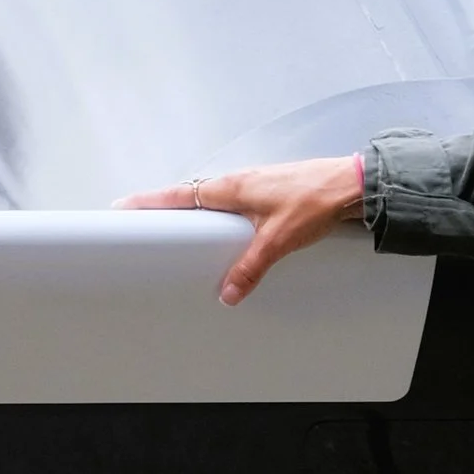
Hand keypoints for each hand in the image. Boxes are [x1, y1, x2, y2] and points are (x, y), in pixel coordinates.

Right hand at [119, 155, 364, 303]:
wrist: (350, 184)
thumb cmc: (315, 200)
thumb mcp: (278, 241)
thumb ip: (250, 268)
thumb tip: (228, 292)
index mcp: (231, 188)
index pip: (180, 195)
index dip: (150, 202)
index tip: (124, 207)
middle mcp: (238, 182)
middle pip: (190, 194)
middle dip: (165, 206)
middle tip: (142, 218)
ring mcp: (253, 184)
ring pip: (211, 197)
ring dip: (192, 208)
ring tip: (175, 226)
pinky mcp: (268, 190)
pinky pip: (231, 201)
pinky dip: (217, 212)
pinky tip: (224, 228)